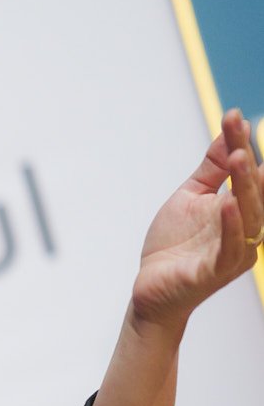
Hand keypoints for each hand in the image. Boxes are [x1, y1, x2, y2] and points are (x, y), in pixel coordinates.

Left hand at [130, 109, 262, 335]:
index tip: (234, 116)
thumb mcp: (191, 198)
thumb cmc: (174, 246)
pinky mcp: (216, 271)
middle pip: (253, 193)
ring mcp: (233, 253)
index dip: (242, 145)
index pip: (247, 174)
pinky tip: (228, 204)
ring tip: (239, 159)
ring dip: (245, 187)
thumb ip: (211, 169)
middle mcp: (244, 231)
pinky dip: (232, 226)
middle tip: (239, 134)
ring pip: (249, 217)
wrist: (151, 289)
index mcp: (239, 211)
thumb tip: (229, 132)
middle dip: (247, 163)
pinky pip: (230, 248)